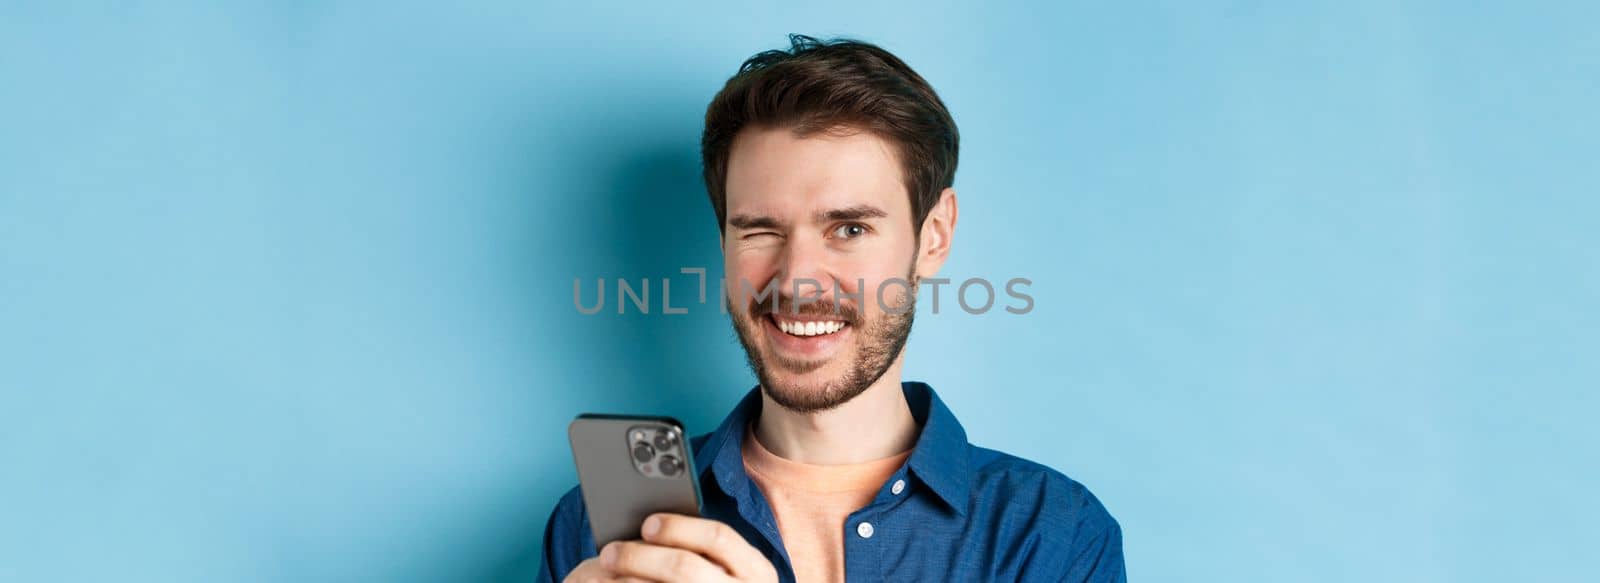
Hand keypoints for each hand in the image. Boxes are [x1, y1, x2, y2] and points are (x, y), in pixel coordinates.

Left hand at [584, 512, 778, 582]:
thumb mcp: (725, 568)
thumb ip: (700, 548)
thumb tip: (648, 527)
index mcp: (756, 569)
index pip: (719, 537)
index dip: (680, 527)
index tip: (646, 524)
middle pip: (685, 567)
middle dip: (641, 557)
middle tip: (608, 553)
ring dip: (628, 582)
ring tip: (599, 578)